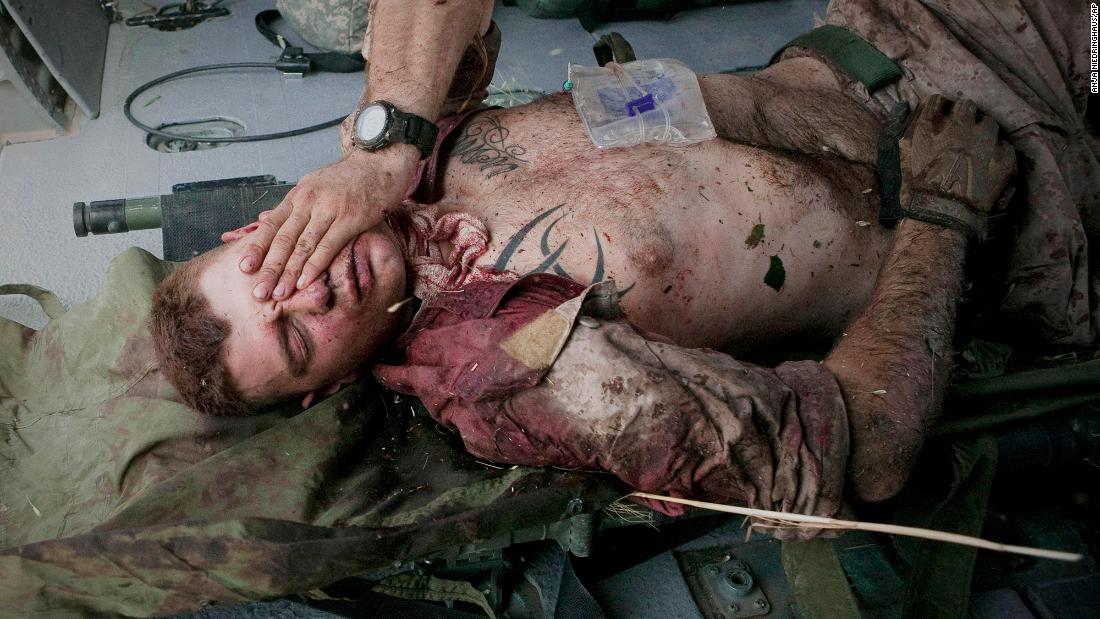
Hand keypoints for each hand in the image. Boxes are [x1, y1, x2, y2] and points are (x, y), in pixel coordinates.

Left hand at [239, 146, 418, 299]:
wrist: (380, 164)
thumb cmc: (349, 179)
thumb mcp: (314, 185)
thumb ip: (293, 207)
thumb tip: (264, 221)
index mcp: (298, 196)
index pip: (271, 225)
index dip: (256, 248)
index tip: (244, 268)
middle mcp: (309, 202)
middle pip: (283, 240)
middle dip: (269, 268)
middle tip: (258, 292)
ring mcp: (329, 210)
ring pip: (303, 246)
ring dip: (289, 273)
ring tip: (278, 294)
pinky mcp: (350, 219)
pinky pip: (328, 246)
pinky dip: (314, 266)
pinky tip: (305, 282)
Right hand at [900, 94, 1015, 213]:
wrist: (940, 217)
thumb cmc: (914, 189)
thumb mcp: (899, 153)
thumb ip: (900, 125)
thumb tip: (904, 105)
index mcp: (930, 124)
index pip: (938, 100)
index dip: (939, 109)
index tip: (939, 119)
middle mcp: (959, 125)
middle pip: (965, 106)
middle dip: (962, 116)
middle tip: (958, 134)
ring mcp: (984, 139)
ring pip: (987, 122)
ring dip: (981, 131)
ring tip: (976, 149)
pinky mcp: (1003, 156)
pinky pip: (1003, 145)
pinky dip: (996, 152)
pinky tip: (987, 166)